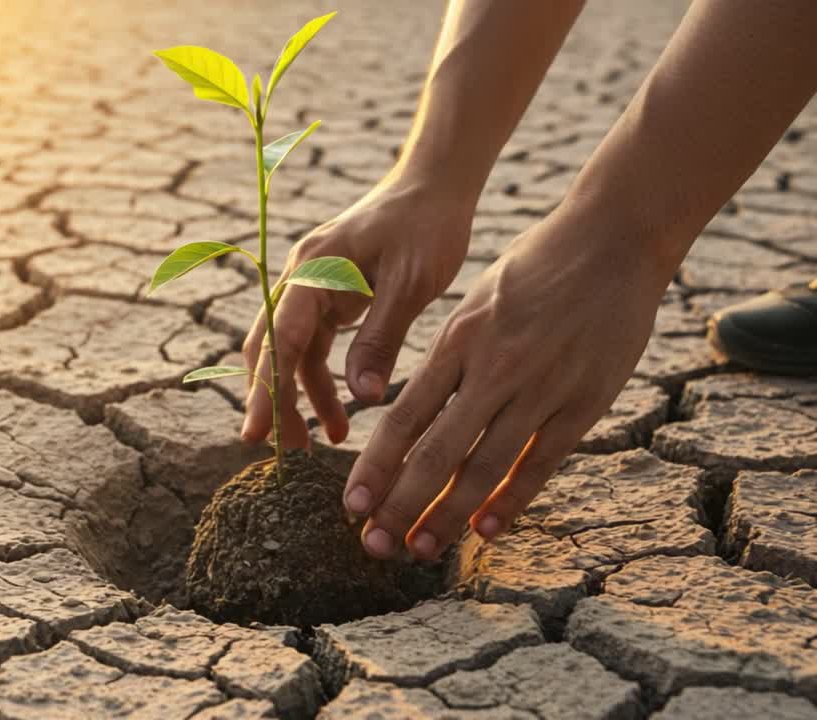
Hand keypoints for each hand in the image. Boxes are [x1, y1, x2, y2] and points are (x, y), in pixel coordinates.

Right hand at [241, 179, 474, 448]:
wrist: (437, 182)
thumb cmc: (427, 224)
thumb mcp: (410, 283)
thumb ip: (381, 339)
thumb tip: (363, 398)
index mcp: (314, 270)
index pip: (279, 338)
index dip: (265, 390)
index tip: (256, 433)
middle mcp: (302, 277)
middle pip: (269, 348)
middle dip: (271, 400)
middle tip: (280, 451)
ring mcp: (313, 286)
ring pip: (291, 352)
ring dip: (300, 397)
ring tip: (320, 444)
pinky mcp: (332, 295)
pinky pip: (315, 346)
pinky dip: (323, 380)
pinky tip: (343, 413)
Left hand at [344, 206, 671, 560]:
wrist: (613, 239)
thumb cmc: (534, 266)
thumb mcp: (475, 301)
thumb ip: (450, 357)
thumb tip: (413, 409)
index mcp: (458, 340)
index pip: (405, 417)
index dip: (377, 467)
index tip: (352, 505)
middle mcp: (494, 369)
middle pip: (437, 452)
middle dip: (400, 505)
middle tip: (373, 546)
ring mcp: (541, 388)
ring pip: (485, 466)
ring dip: (449, 515)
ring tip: (420, 549)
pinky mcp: (585, 401)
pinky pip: (541, 461)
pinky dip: (511, 499)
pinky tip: (485, 530)